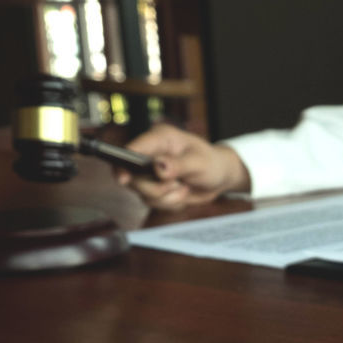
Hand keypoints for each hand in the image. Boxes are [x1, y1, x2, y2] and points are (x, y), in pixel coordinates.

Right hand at [115, 124, 250, 209]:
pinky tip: (183, 193)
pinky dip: (171, 203)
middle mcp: (150, 154)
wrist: (219, 177)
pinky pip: (154, 203)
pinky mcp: (154, 187)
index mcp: (159, 139)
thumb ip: (179, 164)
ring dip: (167, 197)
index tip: (124, 179)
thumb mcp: (200, 163)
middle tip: (178, 185)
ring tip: (184, 187)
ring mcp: (150, 173)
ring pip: (144, 194)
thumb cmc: (212, 163)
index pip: (131, 149)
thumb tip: (158, 167)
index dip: (123, 164)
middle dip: (156, 189)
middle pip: (133, 178)